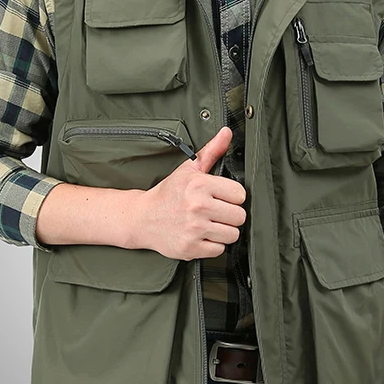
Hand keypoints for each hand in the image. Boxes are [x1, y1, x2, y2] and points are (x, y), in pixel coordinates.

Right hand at [135, 126, 246, 260]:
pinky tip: (202, 236)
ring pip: (232, 234)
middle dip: (230, 215)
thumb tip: (227, 132)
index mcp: (199, 185)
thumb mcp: (188, 169)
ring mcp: (194, 229)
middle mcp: (197, 207)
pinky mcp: (191, 248)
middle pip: (239, 216)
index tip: (222, 197)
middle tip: (216, 212)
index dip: (232, 196)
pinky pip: (219, 250)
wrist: (142, 218)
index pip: (240, 194)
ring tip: (209, 224)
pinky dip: (213, 245)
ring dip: (224, 231)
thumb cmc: (168, 193)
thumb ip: (211, 151)